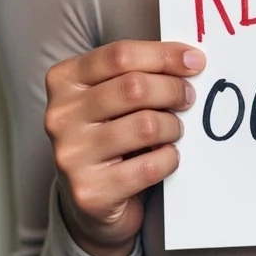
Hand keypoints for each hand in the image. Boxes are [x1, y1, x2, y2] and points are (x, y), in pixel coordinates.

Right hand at [44, 40, 205, 255]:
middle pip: (134, 87)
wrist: (90, 199)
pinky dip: (169, 159)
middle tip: (188, 97)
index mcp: (64, 81)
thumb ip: (139, 72)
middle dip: (173, 90)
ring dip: (172, 127)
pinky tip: (165, 157)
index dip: (164, 55)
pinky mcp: (90, 192)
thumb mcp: (112, 95)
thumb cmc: (109, 134)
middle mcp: (61, 116)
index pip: (120, 55)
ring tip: (173, 130)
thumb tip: (189, 60)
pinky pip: (150, 166)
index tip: (194, 61)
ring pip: (145, 125)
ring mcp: (72, 155)